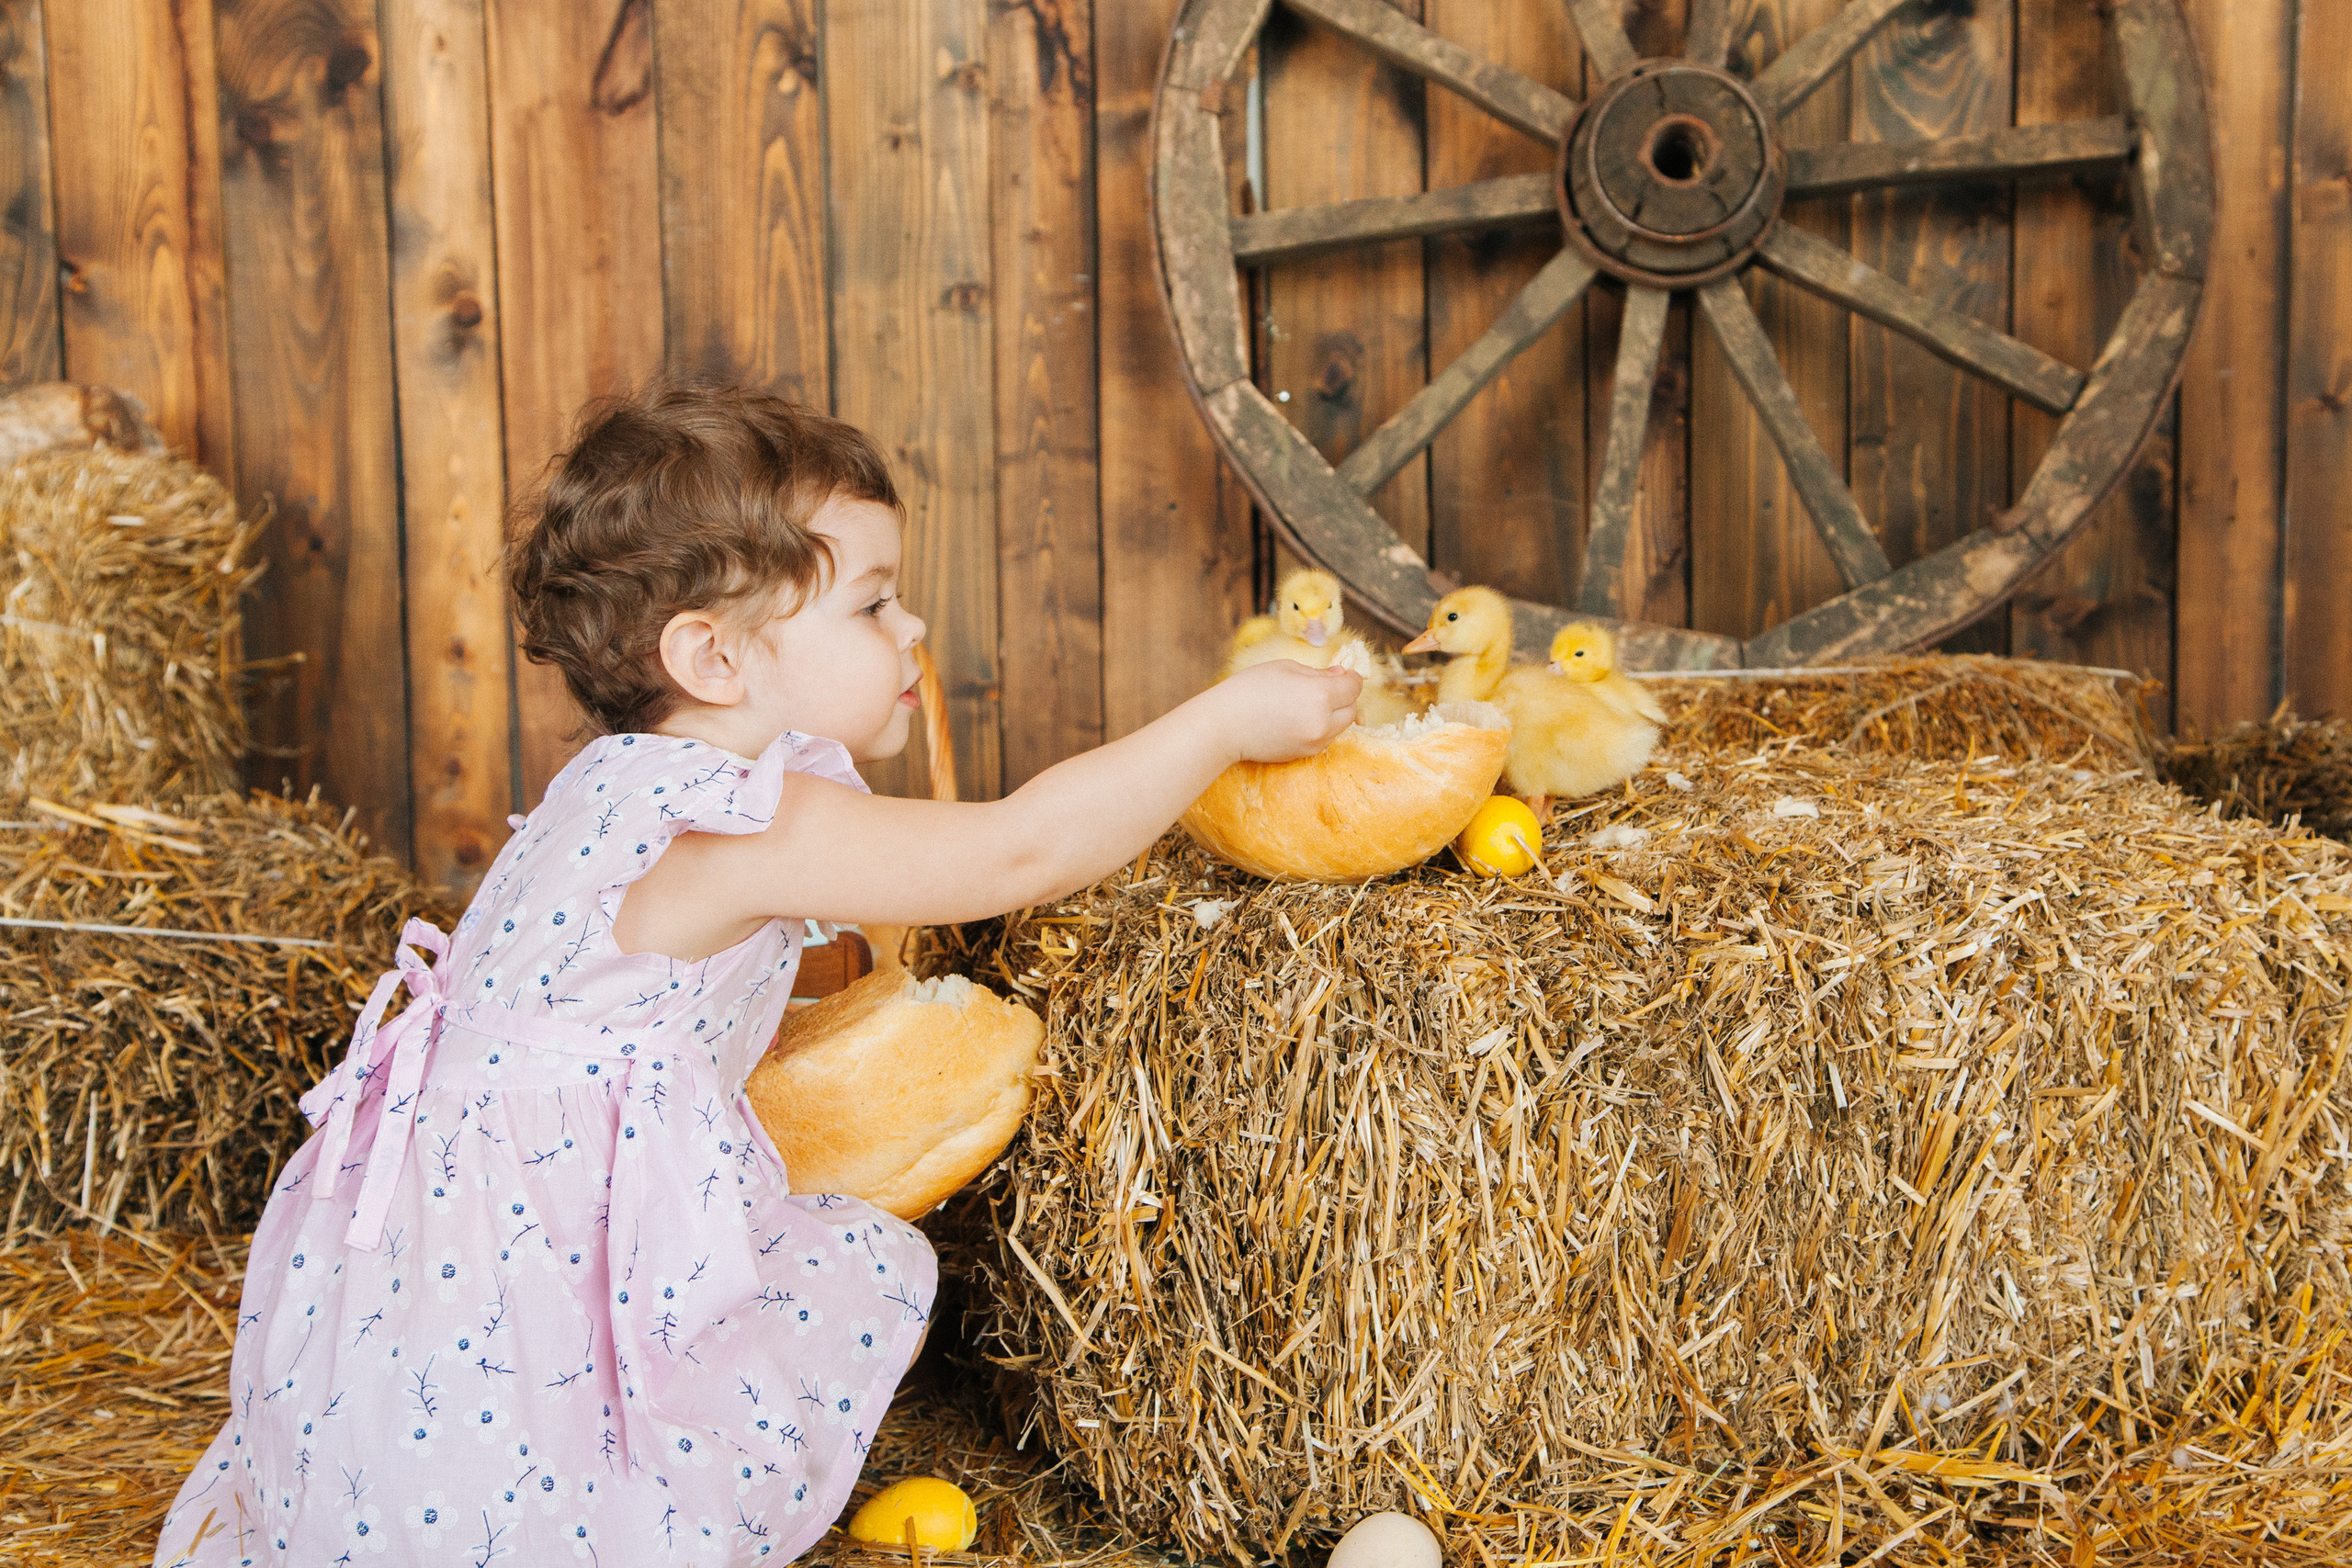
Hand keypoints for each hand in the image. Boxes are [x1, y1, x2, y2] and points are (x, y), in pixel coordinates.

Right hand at [1217, 659, 1360, 762]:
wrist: (1224, 727)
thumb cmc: (1249, 690)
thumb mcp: (1285, 668)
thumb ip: (1318, 673)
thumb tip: (1339, 675)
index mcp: (1320, 695)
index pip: (1354, 687)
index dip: (1351, 677)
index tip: (1342, 673)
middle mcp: (1323, 722)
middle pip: (1352, 709)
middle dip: (1344, 696)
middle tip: (1325, 687)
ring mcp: (1315, 742)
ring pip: (1340, 726)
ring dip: (1334, 714)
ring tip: (1307, 703)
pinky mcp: (1305, 754)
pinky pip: (1325, 738)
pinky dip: (1320, 727)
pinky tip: (1298, 718)